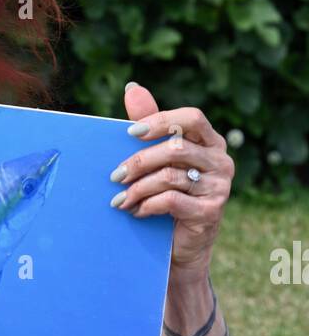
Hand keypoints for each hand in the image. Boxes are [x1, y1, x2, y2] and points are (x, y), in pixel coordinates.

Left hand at [110, 82, 234, 278]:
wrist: (181, 247)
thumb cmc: (169, 196)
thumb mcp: (158, 161)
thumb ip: (150, 128)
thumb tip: (132, 88)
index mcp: (211, 142)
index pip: (192, 118)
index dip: (161, 121)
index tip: (130, 133)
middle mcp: (221, 161)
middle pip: (176, 148)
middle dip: (139, 161)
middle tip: (114, 176)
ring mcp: (220, 187)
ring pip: (171, 176)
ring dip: (138, 188)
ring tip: (119, 200)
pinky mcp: (211, 211)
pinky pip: (173, 201)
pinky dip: (148, 205)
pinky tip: (136, 211)